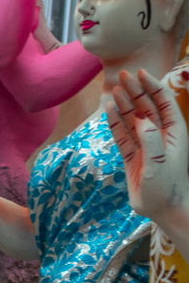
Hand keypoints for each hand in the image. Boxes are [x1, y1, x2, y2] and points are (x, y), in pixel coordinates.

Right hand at [107, 68, 188, 225]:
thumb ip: (151, 139)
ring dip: (123, 105)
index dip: (153, 87)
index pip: (163, 102)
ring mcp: (145, 145)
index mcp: (174, 132)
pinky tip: (109, 111)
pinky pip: (122, 136)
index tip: (140, 73)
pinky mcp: (132, 157)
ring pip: (132, 119)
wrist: (162, 209)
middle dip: (135, 91)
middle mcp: (160, 135)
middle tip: (122, 75)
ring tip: (113, 90)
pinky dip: (115, 123)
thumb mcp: (160, 162)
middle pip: (146, 107)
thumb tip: (140, 118)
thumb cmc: (167, 187)